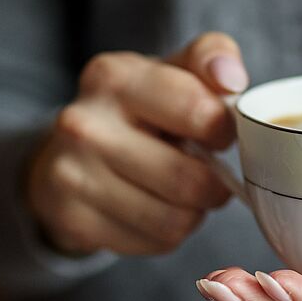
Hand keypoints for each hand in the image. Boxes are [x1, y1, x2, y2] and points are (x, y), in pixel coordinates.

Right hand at [26, 32, 248, 254]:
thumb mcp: (173, 71)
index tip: (219, 134)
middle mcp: (83, 124)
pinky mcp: (74, 221)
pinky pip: (156, 242)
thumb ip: (211, 58)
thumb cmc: (143, 110)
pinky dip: (169, 233)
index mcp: (114, 77)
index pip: (198, 112)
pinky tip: (154, 210)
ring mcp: (72, 175)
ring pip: (175, 220)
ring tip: (181, 193)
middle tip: (209, 176)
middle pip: (189, 180)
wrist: (70, 155)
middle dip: (214, 185)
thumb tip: (230, 78)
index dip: (224, 131)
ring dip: (193, 213)